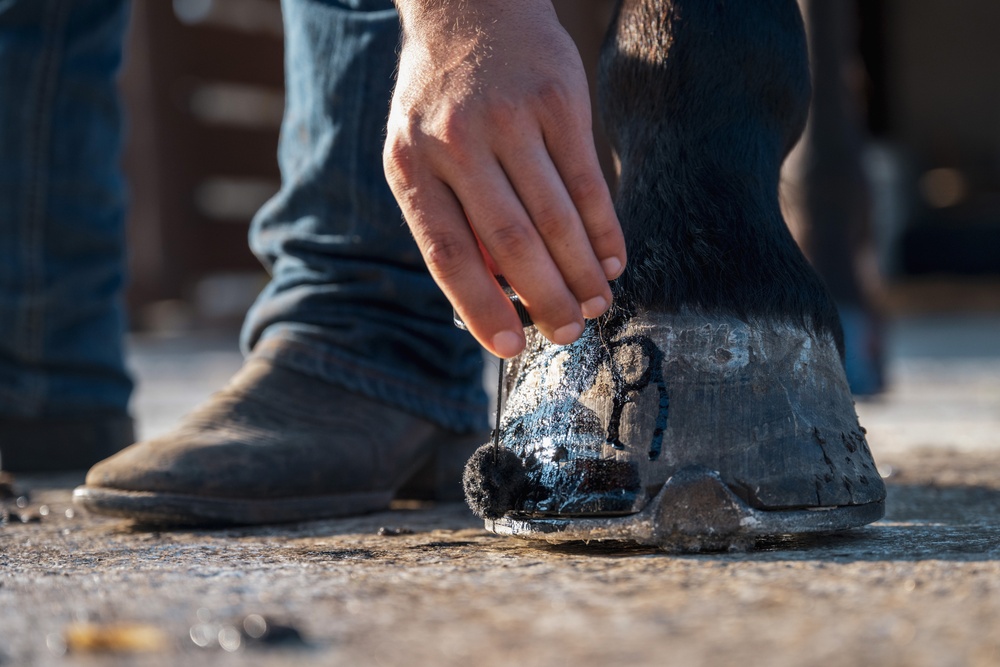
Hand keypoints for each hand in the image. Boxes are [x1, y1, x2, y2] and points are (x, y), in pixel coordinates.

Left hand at [384, 0, 625, 357]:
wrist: (469, 11)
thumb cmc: (441, 103)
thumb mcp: (417, 155)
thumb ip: (448, 219)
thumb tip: (498, 294)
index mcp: (410, 165)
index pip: (445, 252)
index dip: (481, 306)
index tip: (510, 347)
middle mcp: (455, 141)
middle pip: (509, 241)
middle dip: (546, 297)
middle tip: (568, 333)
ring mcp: (509, 117)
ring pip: (554, 215)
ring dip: (581, 271)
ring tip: (596, 304)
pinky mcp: (558, 99)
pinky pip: (587, 179)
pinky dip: (604, 227)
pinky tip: (612, 258)